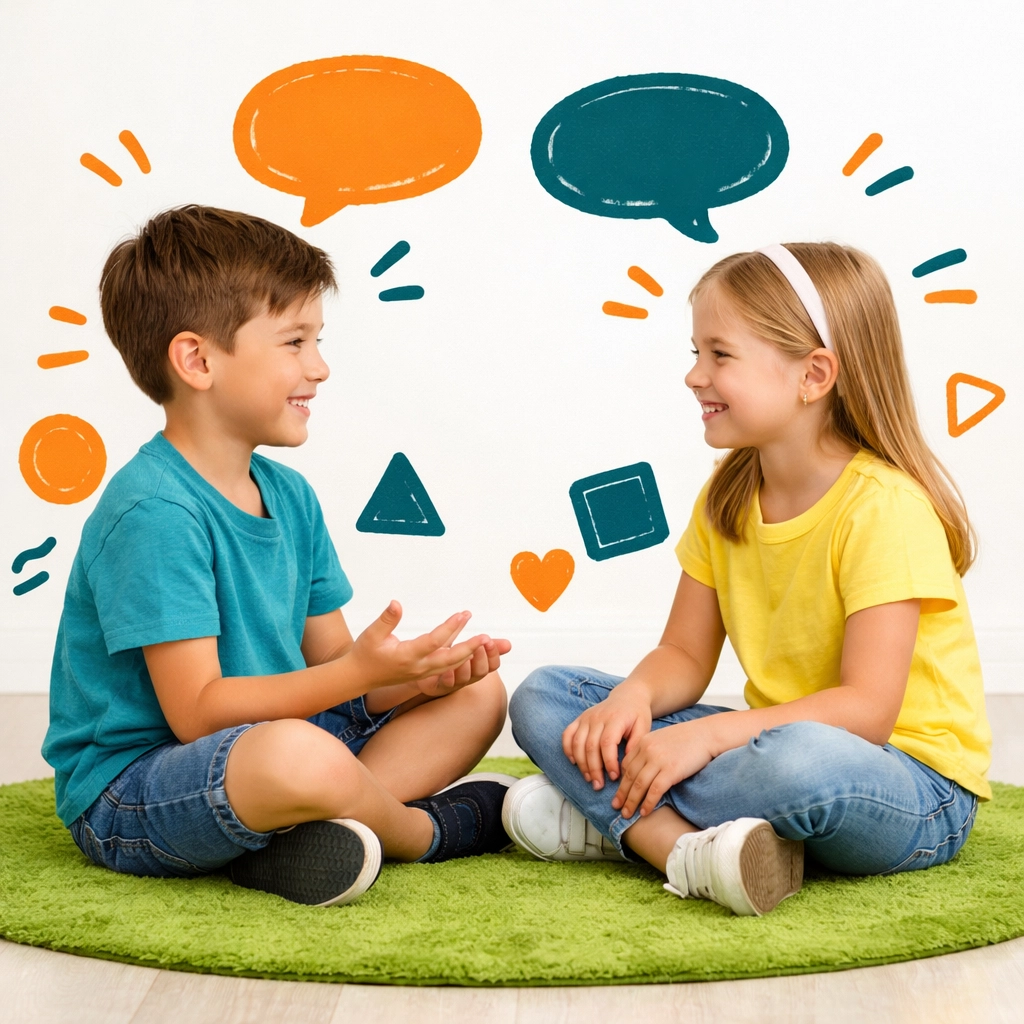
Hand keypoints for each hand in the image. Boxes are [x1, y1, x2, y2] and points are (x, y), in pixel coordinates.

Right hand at [348, 601, 492, 690]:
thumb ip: (387, 619)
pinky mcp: (423, 674)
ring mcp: (422, 673)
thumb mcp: (371, 634)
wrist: (359, 677)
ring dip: (467, 652)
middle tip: (486, 637)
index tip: (463, 615)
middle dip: (469, 648)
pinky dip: (458, 655)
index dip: (449, 628)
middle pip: (450, 660)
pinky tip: (466, 641)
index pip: (433, 642)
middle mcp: (418, 668)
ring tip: (482, 638)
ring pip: (450, 665)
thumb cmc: (364, 653)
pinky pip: (445, 664)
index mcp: (406, 657)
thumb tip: (397, 603)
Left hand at [414, 623, 510, 697]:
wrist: (418, 668)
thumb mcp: (465, 647)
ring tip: (466, 653)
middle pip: (480, 672)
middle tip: (481, 643)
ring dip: (466, 665)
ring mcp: (451, 684)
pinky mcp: (435, 687)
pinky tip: (447, 669)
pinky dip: (447, 677)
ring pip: (463, 678)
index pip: (493, 666)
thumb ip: (484, 644)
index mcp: (475, 668)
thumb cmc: (442, 656)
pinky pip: (444, 685)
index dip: (494, 654)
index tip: (490, 640)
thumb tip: (508, 645)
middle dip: (482, 656)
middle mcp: (466, 678)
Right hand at [562, 685, 651, 789]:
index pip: (607, 743)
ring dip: (581, 764)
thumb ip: (636, 744)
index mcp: (615, 719)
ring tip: (589, 779)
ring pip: (577, 743)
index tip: (614, 777)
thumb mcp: (644, 726)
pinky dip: (568, 749)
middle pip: (590, 746)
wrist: (627, 696)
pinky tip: (574, 762)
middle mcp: (597, 717)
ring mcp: (586, 717)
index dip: (608, 762)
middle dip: (594, 769)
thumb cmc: (637, 714)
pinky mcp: (579, 719)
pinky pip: (567, 735)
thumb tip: (626, 764)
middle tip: (599, 785)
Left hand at [612, 720, 715, 817]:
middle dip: (621, 794)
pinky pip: (655, 790)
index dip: (621, 780)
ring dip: (631, 802)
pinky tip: (644, 812)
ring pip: (639, 785)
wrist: (706, 734)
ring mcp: (658, 760)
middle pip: (629, 776)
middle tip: (616, 806)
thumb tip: (643, 769)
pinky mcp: (671, 771)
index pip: (626, 764)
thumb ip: (650, 751)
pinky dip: (648, 803)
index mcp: (643, 742)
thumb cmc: (687, 738)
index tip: (620, 791)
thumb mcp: (662, 739)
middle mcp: (647, 750)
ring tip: (626, 814)